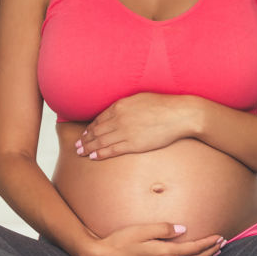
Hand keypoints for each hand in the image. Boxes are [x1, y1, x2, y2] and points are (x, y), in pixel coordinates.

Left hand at [75, 93, 197, 159]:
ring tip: (80, 152)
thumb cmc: (164, 105)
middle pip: (97, 130)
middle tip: (77, 146)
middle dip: (85, 139)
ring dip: (89, 148)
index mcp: (120, 105)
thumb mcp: (141, 98)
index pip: (99, 118)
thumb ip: (128, 105)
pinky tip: (93, 157)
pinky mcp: (133, 144)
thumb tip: (121, 110)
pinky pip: (112, 150)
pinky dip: (101, 154)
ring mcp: (125, 132)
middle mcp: (119, 118)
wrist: (179, 114)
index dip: (90, 128)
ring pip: (101, 141)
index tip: (85, 134)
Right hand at [80, 222, 225, 255]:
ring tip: (212, 254)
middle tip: (222, 244)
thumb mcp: (141, 230)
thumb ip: (164, 229)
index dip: (208, 243)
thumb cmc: (119, 242)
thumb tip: (183, 229)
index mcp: (164, 254)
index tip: (219, 236)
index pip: (193, 249)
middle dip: (210, 252)